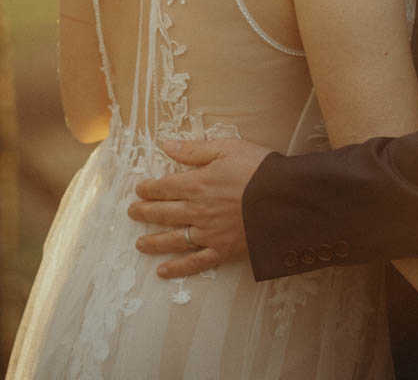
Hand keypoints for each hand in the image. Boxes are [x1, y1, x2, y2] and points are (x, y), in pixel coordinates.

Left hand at [128, 137, 272, 277]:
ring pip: (173, 239)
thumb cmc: (259, 168)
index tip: (138, 189)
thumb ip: (194, 150)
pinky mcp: (222, 250)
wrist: (286, 198)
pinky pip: (195, 263)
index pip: (163, 187)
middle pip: (163, 213)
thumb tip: (164, 145)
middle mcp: (197, 211)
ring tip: (140, 244)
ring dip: (153, 241)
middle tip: (132, 213)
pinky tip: (163, 272)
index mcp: (197, 184)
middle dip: (144, 212)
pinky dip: (178, 269)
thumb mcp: (227, 148)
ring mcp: (209, 233)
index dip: (148, 188)